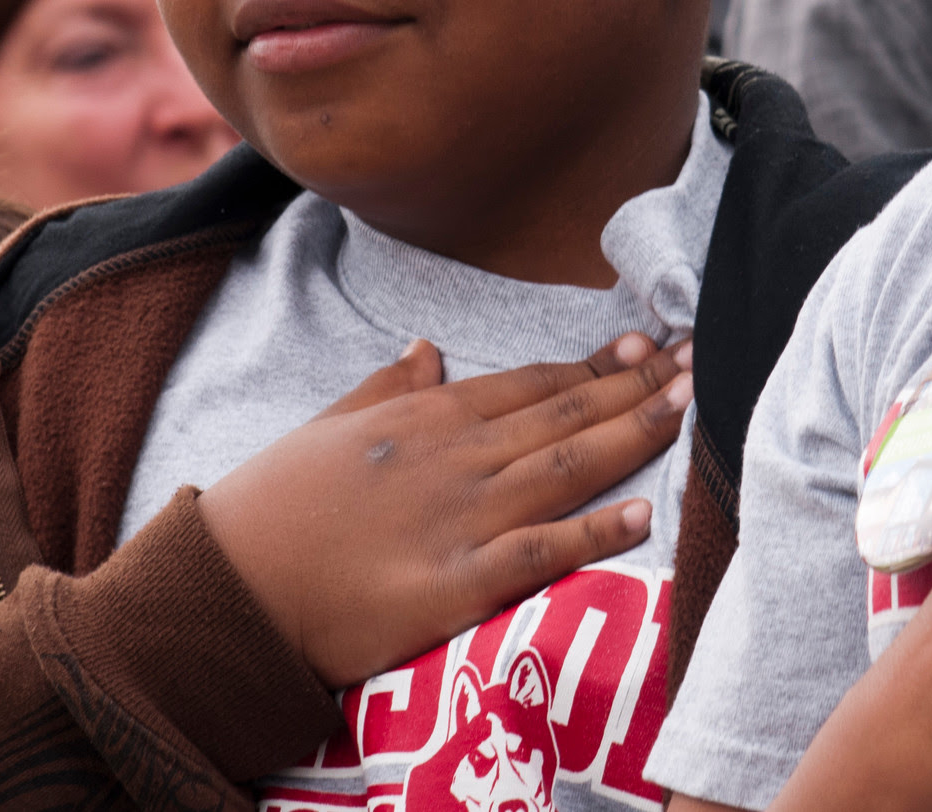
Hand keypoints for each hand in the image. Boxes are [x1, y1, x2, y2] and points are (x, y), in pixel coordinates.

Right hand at [198, 332, 691, 688]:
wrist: (227, 587)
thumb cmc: (273, 506)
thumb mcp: (329, 425)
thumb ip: (389, 386)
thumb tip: (427, 344)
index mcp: (426, 415)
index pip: (532, 381)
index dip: (597, 364)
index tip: (649, 346)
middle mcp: (455, 456)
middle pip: (566, 413)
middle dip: (640, 387)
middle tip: (704, 360)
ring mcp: (459, 518)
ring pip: (567, 467)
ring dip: (636, 436)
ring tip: (694, 410)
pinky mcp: (455, 585)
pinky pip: (538, 551)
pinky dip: (593, 531)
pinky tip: (642, 515)